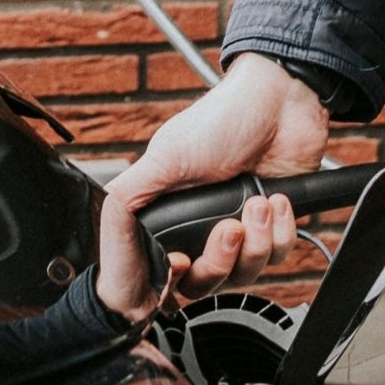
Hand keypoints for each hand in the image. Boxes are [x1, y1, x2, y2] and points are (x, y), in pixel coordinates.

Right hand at [95, 53, 329, 319]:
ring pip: (246, 272)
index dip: (175, 277)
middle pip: (207, 280)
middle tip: (230, 229)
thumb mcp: (167, 156)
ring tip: (259, 203)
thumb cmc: (222, 121)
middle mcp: (205, 226)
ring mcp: (243, 229)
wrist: (281, 104)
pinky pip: (280, 254)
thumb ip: (130, 193)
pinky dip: (282, 231)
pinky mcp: (276, 225)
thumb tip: (101, 220)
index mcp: (174, 214)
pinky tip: (277, 200)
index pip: (168, 269)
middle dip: (221, 259)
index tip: (183, 263)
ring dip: (257, 241)